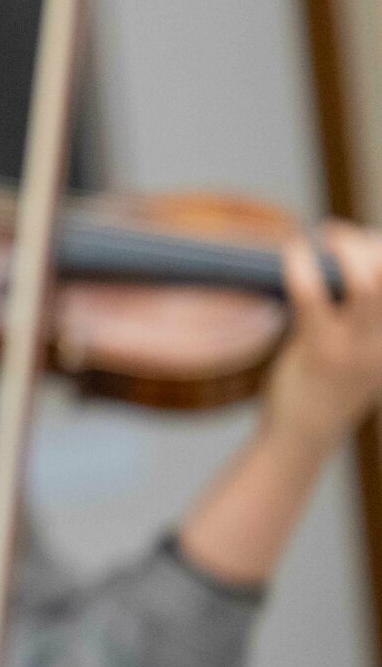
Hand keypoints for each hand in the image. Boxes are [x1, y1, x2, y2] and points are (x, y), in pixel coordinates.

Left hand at [262, 222, 381, 454]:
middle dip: (373, 243)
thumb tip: (345, 264)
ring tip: (325, 235)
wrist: (304, 434)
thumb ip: (363, 315)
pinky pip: (312, 297)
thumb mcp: (361, 350)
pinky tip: (293, 251)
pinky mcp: (319, 351)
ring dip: (347, 250)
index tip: (367, 236)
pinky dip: (302, 266)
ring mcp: (354, 347)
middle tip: (338, 233)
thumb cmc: (326, 385)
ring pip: (368, 286)